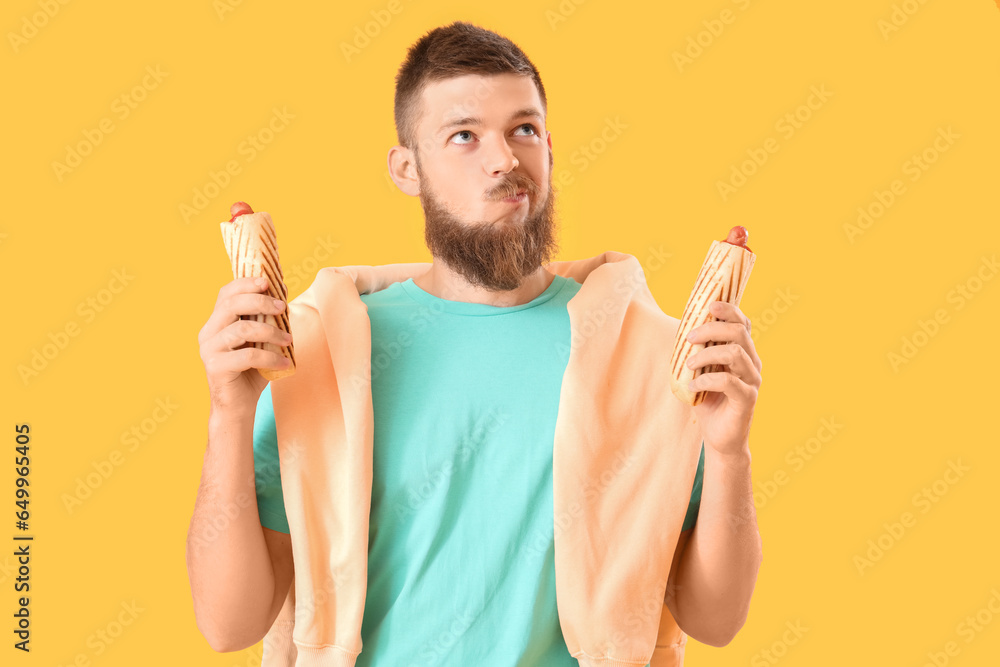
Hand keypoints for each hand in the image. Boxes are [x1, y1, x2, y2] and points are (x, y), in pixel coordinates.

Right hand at [198, 276, 293, 418]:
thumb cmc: (252, 371)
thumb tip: (283, 291)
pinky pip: (248, 355)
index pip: (226, 293)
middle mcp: (208, 332)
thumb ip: (268, 319)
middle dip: (260, 301)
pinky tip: (286, 363)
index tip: (268, 282)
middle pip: (231, 305)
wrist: (239, 405)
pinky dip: (271, 357)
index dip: (246, 283)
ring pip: (242, 329)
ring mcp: (209, 349)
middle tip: (282, 308)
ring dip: (271, 332)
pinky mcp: (216, 367)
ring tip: (289, 340)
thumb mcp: (262, 340)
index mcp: (217, 322)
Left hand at [684, 300, 761, 455]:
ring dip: (707, 354)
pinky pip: (729, 381)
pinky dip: (706, 380)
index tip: (709, 305)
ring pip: (735, 353)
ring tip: (689, 365)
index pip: (743, 323)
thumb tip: (680, 329)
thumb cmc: (708, 401)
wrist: (718, 438)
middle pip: (739, 332)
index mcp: (743, 352)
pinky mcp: (747, 399)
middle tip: (690, 338)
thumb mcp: (700, 371)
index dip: (729, 310)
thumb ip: (697, 351)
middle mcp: (752, 363)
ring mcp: (752, 381)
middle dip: (712, 329)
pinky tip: (693, 386)